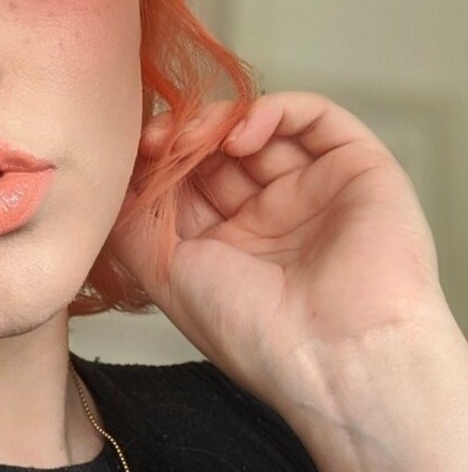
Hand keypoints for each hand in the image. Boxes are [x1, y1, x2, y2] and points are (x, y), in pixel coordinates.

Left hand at [111, 90, 452, 410]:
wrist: (335, 360)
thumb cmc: (253, 333)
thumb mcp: (166, 276)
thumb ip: (133, 224)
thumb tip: (111, 184)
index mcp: (230, 245)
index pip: (188, 180)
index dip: (158, 160)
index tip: (131, 156)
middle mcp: (273, 216)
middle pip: (219, 149)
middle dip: (182, 138)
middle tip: (155, 141)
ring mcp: (315, 190)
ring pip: (261, 126)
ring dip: (218, 121)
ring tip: (194, 139)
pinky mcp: (359, 168)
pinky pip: (315, 116)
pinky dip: (271, 111)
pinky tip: (240, 136)